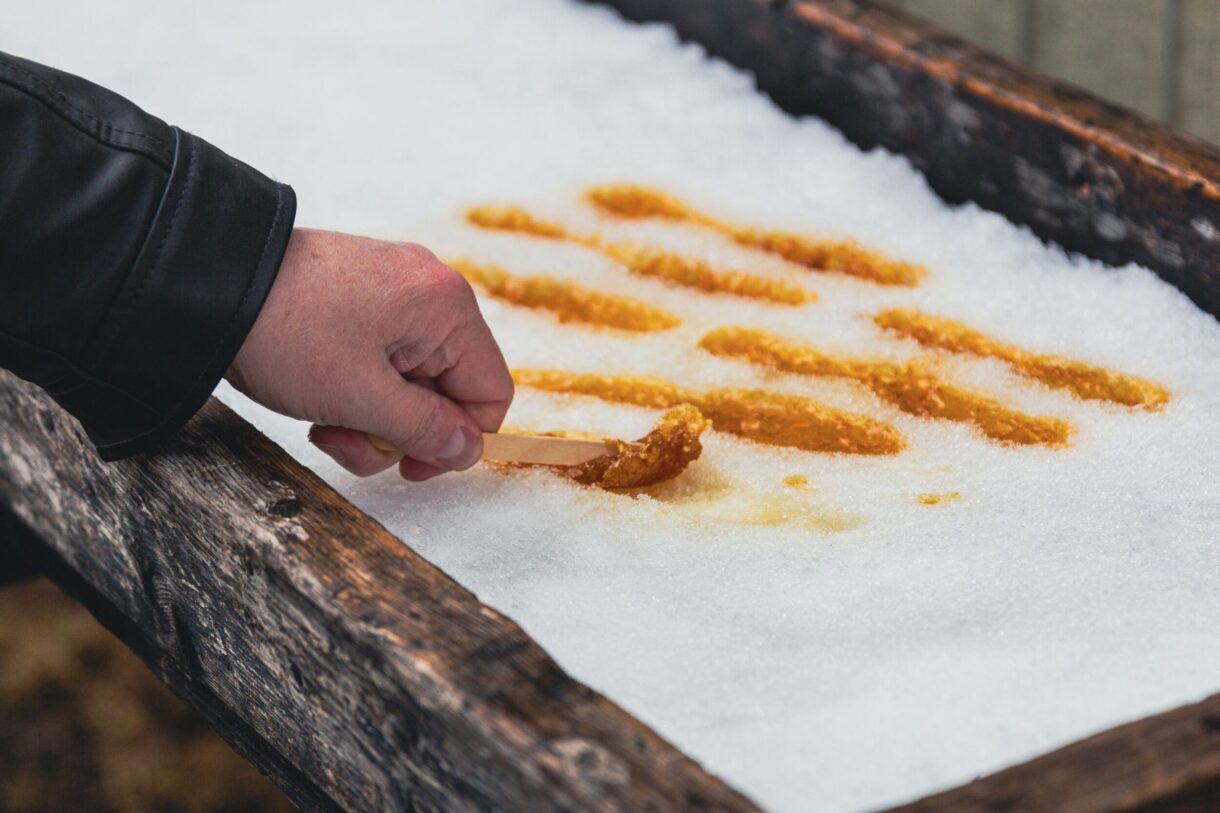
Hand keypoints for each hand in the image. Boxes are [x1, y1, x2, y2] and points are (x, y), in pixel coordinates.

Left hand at [227, 228, 513, 480]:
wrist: (208, 280)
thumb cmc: (287, 332)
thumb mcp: (362, 398)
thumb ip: (426, 431)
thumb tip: (468, 450)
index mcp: (447, 307)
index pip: (491, 392)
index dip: (459, 441)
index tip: (411, 467)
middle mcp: (431, 290)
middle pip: (448, 389)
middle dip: (400, 430)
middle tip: (347, 439)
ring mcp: (396, 289)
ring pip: (412, 380)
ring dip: (373, 416)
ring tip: (325, 421)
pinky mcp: (364, 294)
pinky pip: (384, 357)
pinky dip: (358, 387)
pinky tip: (318, 393)